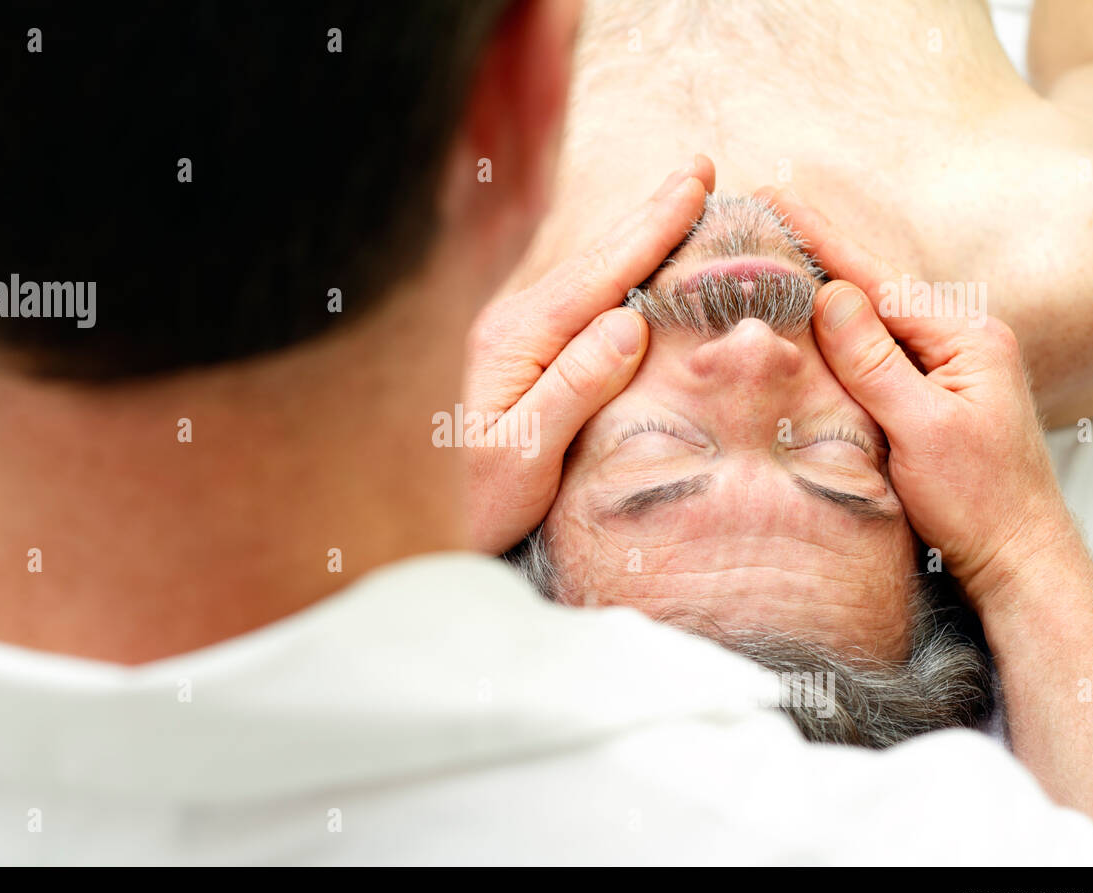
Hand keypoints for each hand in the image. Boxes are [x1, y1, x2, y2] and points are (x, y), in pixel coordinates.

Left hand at [463, 157, 713, 553]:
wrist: (395, 523)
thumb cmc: (465, 502)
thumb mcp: (522, 456)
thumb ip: (573, 388)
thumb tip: (630, 322)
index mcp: (514, 342)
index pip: (598, 276)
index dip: (653, 229)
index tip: (696, 183)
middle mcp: (505, 328)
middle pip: (590, 263)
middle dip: (647, 217)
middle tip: (697, 168)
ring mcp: (502, 341)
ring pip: (580, 279)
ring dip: (630, 241)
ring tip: (672, 205)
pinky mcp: (503, 361)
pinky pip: (568, 303)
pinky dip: (606, 276)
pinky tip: (620, 274)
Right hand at [760, 187, 1074, 605]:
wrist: (1018, 556)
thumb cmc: (980, 502)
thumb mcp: (921, 429)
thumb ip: (875, 362)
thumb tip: (833, 296)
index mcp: (965, 337)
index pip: (878, 280)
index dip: (823, 240)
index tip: (778, 202)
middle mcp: (960, 340)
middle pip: (875, 289)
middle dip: (818, 255)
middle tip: (764, 222)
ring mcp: (948, 366)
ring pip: (873, 321)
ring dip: (824, 294)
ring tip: (775, 264)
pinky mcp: (933, 392)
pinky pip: (878, 352)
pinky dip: (840, 337)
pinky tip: (813, 328)